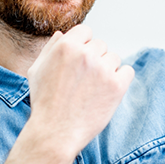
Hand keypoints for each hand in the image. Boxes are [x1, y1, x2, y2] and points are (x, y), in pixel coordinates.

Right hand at [27, 25, 133, 156]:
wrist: (55, 133)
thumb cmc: (44, 103)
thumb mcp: (37, 70)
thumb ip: (50, 48)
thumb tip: (62, 34)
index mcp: (66, 46)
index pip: (86, 31)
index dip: (83, 45)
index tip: (80, 60)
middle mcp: (85, 54)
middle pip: (101, 45)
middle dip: (95, 58)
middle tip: (85, 79)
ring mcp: (102, 69)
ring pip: (114, 58)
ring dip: (107, 69)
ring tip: (94, 88)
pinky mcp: (117, 86)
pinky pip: (127, 71)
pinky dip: (121, 80)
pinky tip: (108, 91)